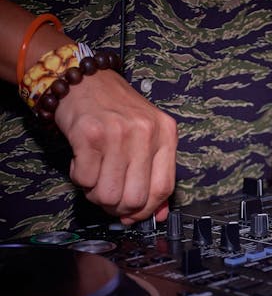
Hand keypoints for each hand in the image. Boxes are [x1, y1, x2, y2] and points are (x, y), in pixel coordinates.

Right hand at [54, 70, 177, 223]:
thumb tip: (158, 214)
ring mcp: (118, 132)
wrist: (85, 80)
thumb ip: (155, 173)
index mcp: (166, 133)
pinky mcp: (90, 134)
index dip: (147, 210)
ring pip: (108, 194)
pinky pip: (85, 180)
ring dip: (97, 194)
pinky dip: (81, 179)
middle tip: (109, 198)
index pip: (163, 188)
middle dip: (118, 207)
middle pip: (135, 197)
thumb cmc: (117, 111)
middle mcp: (146, 132)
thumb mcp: (147, 135)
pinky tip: (83, 162)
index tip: (134, 215)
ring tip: (95, 177)